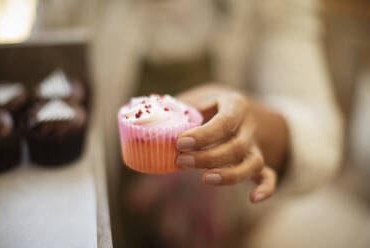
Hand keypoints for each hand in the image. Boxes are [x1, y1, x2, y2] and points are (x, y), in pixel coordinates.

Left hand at [176, 85, 280, 202]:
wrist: (238, 107)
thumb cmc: (210, 104)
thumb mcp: (197, 98)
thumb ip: (178, 110)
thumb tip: (145, 121)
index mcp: (235, 104)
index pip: (225, 122)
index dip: (203, 135)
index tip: (180, 143)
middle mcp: (249, 125)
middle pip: (236, 146)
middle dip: (207, 157)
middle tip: (180, 160)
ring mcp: (256, 144)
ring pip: (253, 163)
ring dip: (230, 175)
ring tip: (205, 179)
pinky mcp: (257, 160)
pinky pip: (269, 176)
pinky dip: (266, 188)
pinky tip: (253, 199)